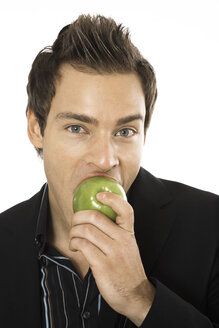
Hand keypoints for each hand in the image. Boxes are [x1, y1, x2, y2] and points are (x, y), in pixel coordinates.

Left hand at [69, 192, 154, 325]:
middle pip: (95, 217)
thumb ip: (116, 233)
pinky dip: (74, 243)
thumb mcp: (128, 246)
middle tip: (75, 221)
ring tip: (73, 237)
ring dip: (73, 232)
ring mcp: (113, 252)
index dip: (112, 199)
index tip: (100, 195)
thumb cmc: (128, 269)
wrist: (135, 295)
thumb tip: (96, 219)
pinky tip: (75, 246)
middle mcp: (122, 240)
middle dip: (78, 216)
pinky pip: (83, 245)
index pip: (125, 210)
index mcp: (129, 234)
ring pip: (86, 230)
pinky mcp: (102, 265)